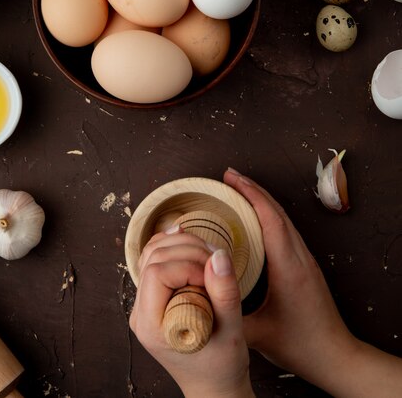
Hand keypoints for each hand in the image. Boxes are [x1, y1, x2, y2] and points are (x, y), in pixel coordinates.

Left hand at [129, 227, 254, 397]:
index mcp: (152, 326)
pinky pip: (156, 259)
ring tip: (209, 255)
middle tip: (216, 261)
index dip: (187, 265)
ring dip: (183, 244)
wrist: (214, 383)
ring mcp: (145, 303)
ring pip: (153, 252)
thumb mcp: (232, 331)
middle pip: (154, 258)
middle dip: (188, 251)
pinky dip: (174, 245)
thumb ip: (225, 294)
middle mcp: (141, 313)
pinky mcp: (154, 296)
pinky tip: (191, 243)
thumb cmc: (222, 366)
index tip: (213, 277)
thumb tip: (218, 255)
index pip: (158, 274)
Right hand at [224, 168, 401, 397]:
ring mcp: (305, 260)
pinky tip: (254, 219)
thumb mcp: (258, 335)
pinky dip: (268, 215)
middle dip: (252, 189)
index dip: (250, 194)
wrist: (336, 356)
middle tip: (229, 176)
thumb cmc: (302, 346)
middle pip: (277, 211)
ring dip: (261, 200)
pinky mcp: (305, 266)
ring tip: (238, 190)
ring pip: (283, 218)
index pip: (270, 219)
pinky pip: (286, 230)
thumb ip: (227, 316)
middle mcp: (300, 258)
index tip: (231, 179)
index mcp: (289, 268)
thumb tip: (197, 298)